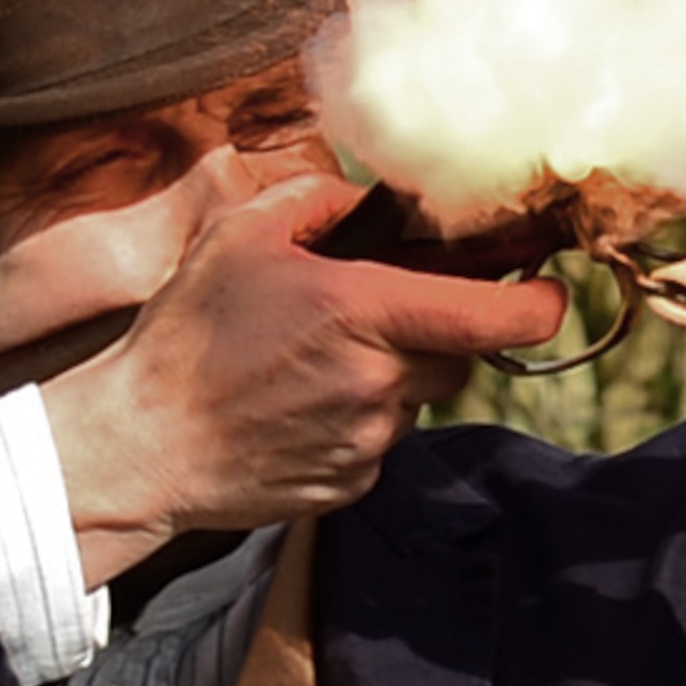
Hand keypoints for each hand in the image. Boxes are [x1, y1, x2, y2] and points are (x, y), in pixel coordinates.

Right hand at [40, 173, 565, 582]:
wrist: (139, 445)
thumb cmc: (186, 337)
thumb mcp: (241, 237)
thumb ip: (318, 203)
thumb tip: (370, 201)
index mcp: (361, 313)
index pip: (493, 318)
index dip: (537, 305)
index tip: (546, 292)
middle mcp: (377, 382)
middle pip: (457, 354)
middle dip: (433, 332)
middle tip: (369, 317)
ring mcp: (367, 440)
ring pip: (419, 399)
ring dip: (392, 378)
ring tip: (314, 365)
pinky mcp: (352, 483)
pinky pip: (383, 441)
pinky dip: (360, 421)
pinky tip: (300, 408)